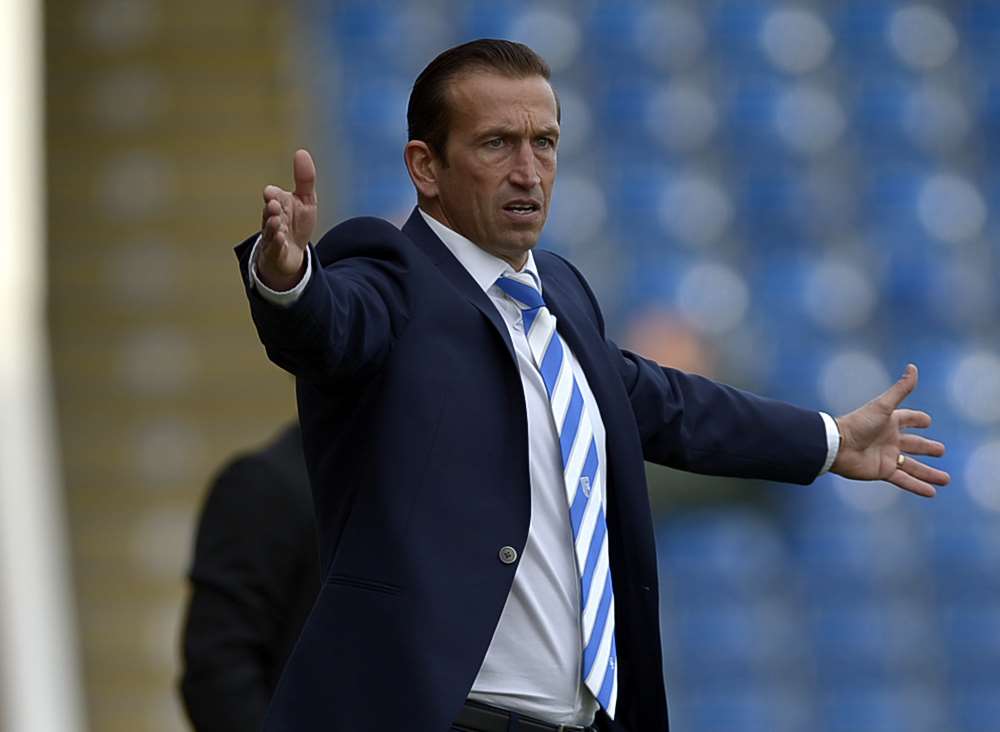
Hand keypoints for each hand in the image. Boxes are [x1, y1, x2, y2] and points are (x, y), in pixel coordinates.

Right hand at [258, 149, 317, 290]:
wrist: (291, 254)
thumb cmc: (296, 224)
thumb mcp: (305, 200)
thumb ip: (304, 179)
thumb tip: (301, 152)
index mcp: (278, 204)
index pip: (273, 196)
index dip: (273, 195)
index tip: (271, 193)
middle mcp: (272, 219)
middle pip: (269, 213)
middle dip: (271, 209)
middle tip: (274, 204)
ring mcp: (272, 236)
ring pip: (270, 230)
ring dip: (272, 226)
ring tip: (276, 221)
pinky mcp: (275, 253)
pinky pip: (274, 248)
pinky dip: (277, 243)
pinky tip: (281, 239)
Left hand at [831, 364, 949, 496]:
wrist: (837, 446)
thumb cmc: (858, 423)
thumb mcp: (883, 406)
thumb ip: (900, 389)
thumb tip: (913, 367)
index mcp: (889, 421)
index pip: (908, 419)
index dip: (918, 419)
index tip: (927, 421)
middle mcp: (889, 439)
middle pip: (914, 444)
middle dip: (927, 447)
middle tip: (941, 450)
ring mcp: (886, 456)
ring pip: (913, 466)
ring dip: (929, 473)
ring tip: (945, 479)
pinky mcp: (882, 471)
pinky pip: (904, 480)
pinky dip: (918, 486)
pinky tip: (931, 492)